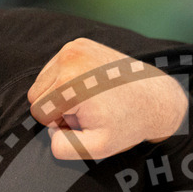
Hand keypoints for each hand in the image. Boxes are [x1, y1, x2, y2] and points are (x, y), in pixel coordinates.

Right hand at [28, 38, 187, 159]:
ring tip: (90, 100)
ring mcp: (73, 46)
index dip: (58, 125)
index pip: (38, 111)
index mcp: (69, 83)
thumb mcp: (97, 148)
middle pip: (36, 93)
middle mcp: (68, 58)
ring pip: (43, 80)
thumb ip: (65, 148)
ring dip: (61, 94)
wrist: (156, 98)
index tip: (82, 124)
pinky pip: (55, 68)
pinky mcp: (79, 43)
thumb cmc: (128, 124)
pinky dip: (67, 80)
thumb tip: (50, 135)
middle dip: (57, 108)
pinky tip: (91, 88)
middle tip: (87, 113)